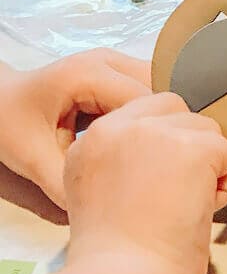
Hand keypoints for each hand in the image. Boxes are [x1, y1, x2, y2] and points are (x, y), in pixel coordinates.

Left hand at [0, 49, 150, 207]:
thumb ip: (69, 186)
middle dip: (163, 127)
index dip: (158, 135)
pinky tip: (143, 142)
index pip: (147, 103)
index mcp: (88, 75)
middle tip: (159, 164)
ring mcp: (116, 63)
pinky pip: (150, 93)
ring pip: (160, 91)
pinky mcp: (120, 73)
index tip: (158, 168)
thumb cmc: (9, 123)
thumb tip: (106, 212)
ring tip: (151, 154)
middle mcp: (108, 61)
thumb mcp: (34, 160)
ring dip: (160, 122)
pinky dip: (152, 117)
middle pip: (161, 91)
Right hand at [64, 93, 226, 273]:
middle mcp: (117, 129)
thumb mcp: (103, 196)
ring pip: (206, 130)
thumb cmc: (117, 262)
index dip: (166, 143)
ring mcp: (154, 134)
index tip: (164, 181)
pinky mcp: (190, 148)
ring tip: (186, 207)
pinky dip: (224, 184)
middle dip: (189, 147)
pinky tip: (200, 210)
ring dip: (208, 167)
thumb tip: (170, 159)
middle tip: (179, 194)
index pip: (144, 112)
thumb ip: (127, 167)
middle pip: (176, 110)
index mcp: (91, 142)